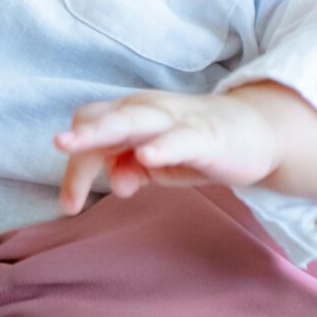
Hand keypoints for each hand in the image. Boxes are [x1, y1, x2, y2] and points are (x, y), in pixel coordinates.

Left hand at [54, 90, 278, 213]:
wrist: (257, 131)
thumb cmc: (197, 144)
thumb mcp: (156, 162)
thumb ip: (129, 169)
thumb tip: (115, 181)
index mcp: (131, 116)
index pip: (91, 130)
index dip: (76, 164)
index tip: (69, 206)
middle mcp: (148, 111)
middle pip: (106, 117)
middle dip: (82, 135)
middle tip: (59, 145)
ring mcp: (177, 121)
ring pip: (135, 119)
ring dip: (104, 130)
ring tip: (74, 143)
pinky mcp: (206, 136)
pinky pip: (180, 139)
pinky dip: (161, 146)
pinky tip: (146, 156)